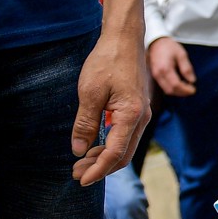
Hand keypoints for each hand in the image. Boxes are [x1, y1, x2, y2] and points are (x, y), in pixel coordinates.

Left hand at [71, 29, 148, 185]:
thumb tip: (78, 150)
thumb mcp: (90, 93)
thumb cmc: (108, 62)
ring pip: (125, 146)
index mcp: (131, 115)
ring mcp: (141, 113)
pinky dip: (110, 145)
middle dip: (100, 168)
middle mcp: (141, 118)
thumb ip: (85, 124)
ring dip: (104, 158)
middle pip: (123, 155)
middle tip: (76, 174)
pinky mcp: (136, 108)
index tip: (81, 180)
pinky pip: (125, 134)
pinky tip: (94, 145)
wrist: (124, 39)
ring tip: (81, 162)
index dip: (98, 170)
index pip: (115, 154)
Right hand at [148, 36, 196, 97]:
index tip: (194, 89)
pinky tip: (180, 85)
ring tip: (187, 88)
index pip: (176, 85)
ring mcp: (155, 76)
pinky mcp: (155, 76)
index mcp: (165, 68)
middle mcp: (158, 74)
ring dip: (177, 92)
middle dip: (182, 93)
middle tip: (192, 90)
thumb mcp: (181, 54)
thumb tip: (192, 81)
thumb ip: (186, 68)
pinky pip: (163, 86)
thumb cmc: (169, 47)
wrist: (156, 42)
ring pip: (166, 90)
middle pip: (170, 90)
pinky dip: (172, 88)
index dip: (185, 90)